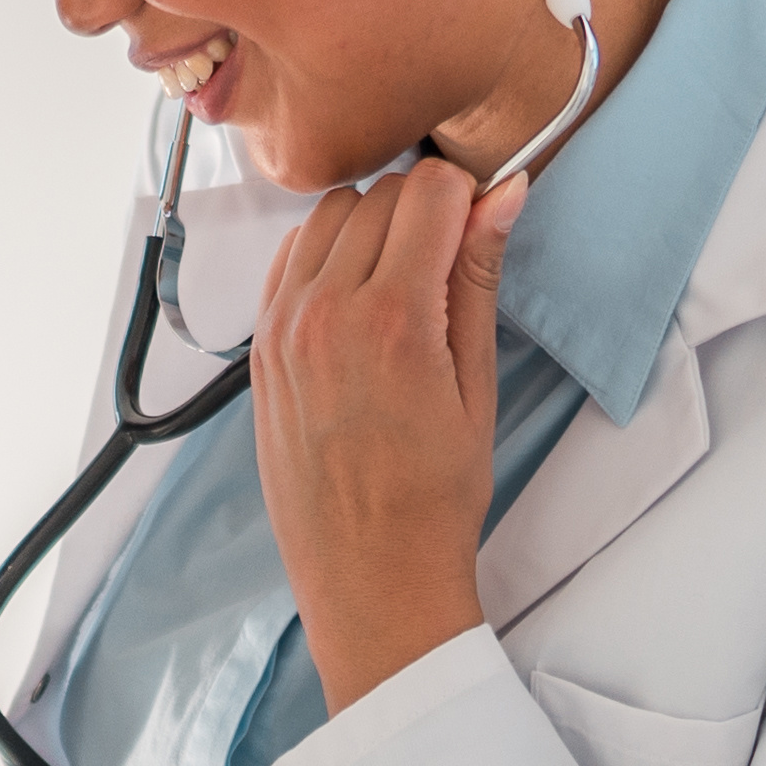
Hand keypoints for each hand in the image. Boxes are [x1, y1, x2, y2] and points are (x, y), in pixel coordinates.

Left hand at [251, 151, 523, 710]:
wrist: (369, 575)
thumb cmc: (435, 496)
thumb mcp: (477, 385)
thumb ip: (480, 277)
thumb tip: (505, 193)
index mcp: (393, 319)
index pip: (430, 190)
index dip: (466, 199)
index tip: (480, 229)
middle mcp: (326, 312)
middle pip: (380, 194)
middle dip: (423, 210)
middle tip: (449, 264)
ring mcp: (283, 328)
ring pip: (329, 215)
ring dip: (370, 228)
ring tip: (403, 285)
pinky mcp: (261, 348)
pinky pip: (290, 258)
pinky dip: (325, 257)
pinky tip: (358, 302)